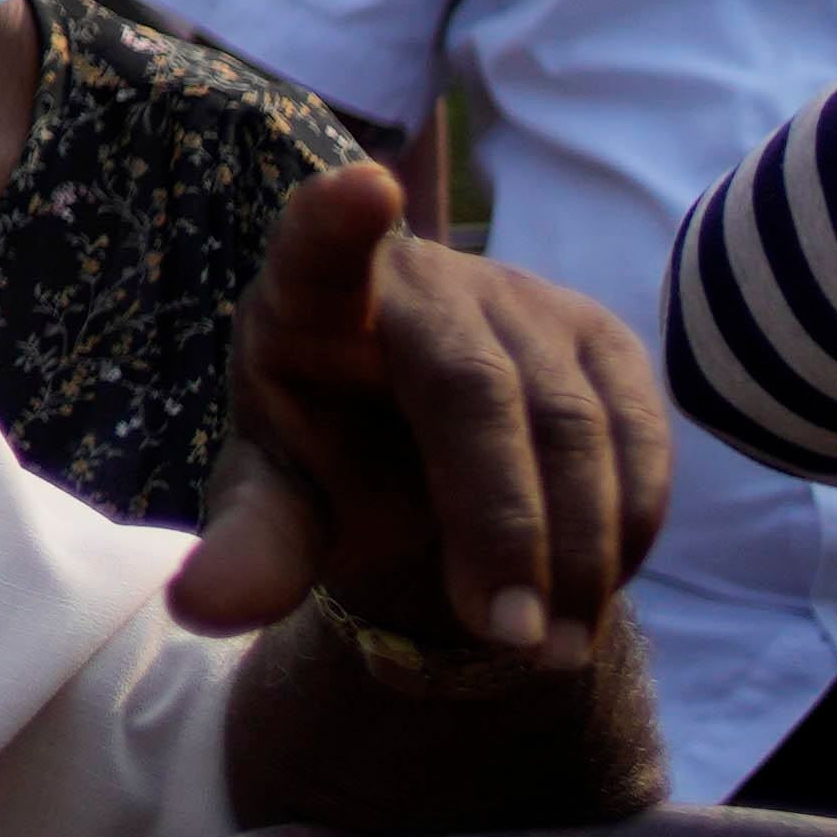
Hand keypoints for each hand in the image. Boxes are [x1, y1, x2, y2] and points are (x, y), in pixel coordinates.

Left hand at [172, 163, 664, 677]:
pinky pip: (638, 438)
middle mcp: (421, 280)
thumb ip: (250, 550)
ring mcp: (522, 299)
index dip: (334, 220)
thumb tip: (198, 609)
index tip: (363, 188)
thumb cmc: (327, 473)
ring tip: (548, 649)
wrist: (419, 466)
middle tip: (510, 636)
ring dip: (578, 553)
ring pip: (574, 426)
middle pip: (474, 390)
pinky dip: (626, 528)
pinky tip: (588, 595)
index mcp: (307, 303)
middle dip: (501, 524)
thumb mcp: (280, 512)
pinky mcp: (602, 339)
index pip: (312, 249)